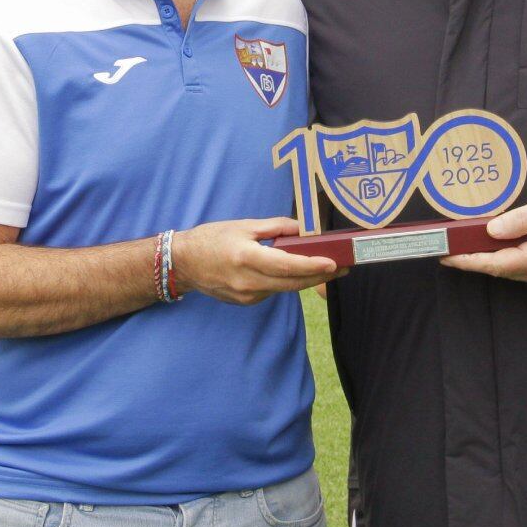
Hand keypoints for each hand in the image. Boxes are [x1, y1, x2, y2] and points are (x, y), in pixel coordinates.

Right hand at [173, 218, 334, 304]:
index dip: (313, 266)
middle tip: (342, 268)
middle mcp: (247, 281)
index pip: (287, 266)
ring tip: (325, 269)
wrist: (183, 263)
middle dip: (319, 276)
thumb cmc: (211, 239)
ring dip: (305, 280)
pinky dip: (285, 282)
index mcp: (246, 257)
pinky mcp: (245, 301)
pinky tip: (293, 273)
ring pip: (285, 289)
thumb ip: (276, 227)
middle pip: (292, 283)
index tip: (333, 263)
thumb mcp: (244, 225)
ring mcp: (246, 295)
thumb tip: (302, 229)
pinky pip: (272, 291)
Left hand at [441, 186, 526, 290]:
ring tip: (466, 247)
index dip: (469, 261)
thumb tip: (492, 231)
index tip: (446, 256)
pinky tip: (499, 247)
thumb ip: (523, 219)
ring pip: (514, 271)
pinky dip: (509, 259)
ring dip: (491, 260)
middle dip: (474, 260)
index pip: (497, 264)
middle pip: (503, 270)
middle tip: (449, 248)